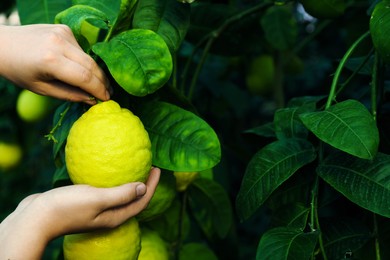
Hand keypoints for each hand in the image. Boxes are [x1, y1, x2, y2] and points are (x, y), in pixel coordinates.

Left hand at [0, 24, 109, 103]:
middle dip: (102, 82)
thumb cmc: (19, 70)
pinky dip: (84, 61)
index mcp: (51, 60)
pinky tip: (80, 68)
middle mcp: (59, 43)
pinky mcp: (65, 29)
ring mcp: (63, 33)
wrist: (2, 44)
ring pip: (89, 58)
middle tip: (109, 94)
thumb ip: (69, 95)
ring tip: (99, 85)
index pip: (85, 77)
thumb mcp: (41, 89)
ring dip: (96, 72)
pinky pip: (81, 49)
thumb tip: (92, 100)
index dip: (99, 90)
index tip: (107, 99)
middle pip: (91, 66)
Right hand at [0, 167, 160, 259]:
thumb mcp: (98, 199)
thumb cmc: (67, 208)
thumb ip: (122, 194)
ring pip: (119, 196)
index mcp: (114, 217)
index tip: (158, 168)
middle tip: (149, 166)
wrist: (35, 217)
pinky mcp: (85, 203)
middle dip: (144, 184)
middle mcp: (108, 216)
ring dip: (128, 182)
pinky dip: (112, 181)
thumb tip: (143, 188)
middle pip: (133, 200)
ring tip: (133, 166)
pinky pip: (105, 191)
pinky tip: (107, 170)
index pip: (141, 202)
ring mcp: (96, 211)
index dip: (152, 186)